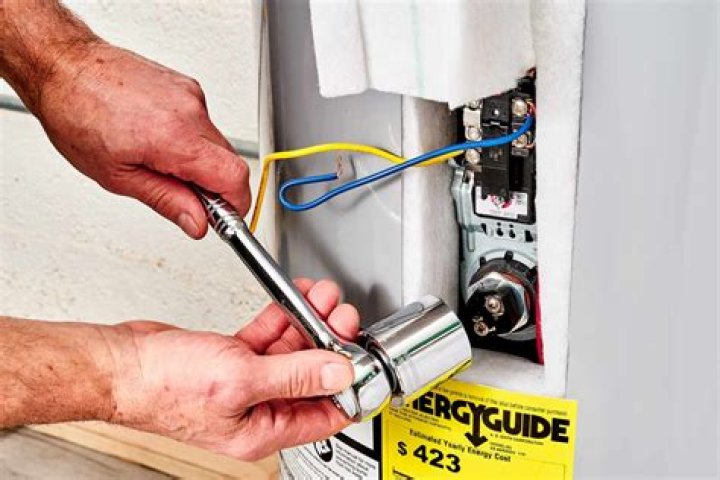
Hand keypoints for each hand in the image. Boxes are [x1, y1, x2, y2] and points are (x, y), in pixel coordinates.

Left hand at [36, 41, 249, 237]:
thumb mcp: (118, 176)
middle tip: (186, 197)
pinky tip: (158, 138)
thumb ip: (167, 201)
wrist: (64, 67)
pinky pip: (204, 124)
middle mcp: (189, 112)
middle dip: (215, 186)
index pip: (233, 177)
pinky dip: (190, 139)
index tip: (225, 218)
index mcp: (173, 138)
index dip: (235, 204)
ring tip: (160, 161)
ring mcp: (191, 95)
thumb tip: (197, 223)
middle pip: (231, 162)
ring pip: (217, 144)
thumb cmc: (77, 115)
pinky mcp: (188, 86)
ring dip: (199, 161)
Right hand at [110, 279, 358, 459]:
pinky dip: (283, 318)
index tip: (364, 357)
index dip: (350, 387)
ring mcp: (244, 382)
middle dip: (331, 341)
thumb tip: (339, 372)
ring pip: (291, 351)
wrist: (121, 365)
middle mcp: (258, 409)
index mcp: (264, 430)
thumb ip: (294, 374)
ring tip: (322, 297)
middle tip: (342, 313)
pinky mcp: (231, 358)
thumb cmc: (163, 386)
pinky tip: (294, 301)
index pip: (325, 415)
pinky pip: (268, 338)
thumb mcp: (240, 379)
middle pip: (311, 376)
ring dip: (309, 322)